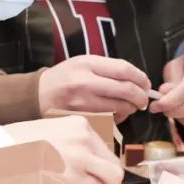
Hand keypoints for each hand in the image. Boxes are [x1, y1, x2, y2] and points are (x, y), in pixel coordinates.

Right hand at [3, 116, 122, 183]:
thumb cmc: (19, 142)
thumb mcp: (52, 131)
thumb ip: (73, 142)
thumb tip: (90, 161)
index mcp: (80, 125)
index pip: (106, 149)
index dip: (102, 166)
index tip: (91, 173)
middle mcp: (84, 139)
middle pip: (114, 167)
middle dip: (108, 183)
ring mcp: (80, 158)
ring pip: (110, 180)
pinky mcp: (72, 176)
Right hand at [36, 55, 150, 123]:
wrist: (37, 95)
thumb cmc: (64, 77)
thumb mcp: (82, 63)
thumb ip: (107, 68)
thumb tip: (138, 79)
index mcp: (87, 64)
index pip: (124, 69)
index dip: (141, 77)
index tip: (146, 83)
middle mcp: (85, 82)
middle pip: (126, 89)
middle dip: (140, 96)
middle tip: (143, 99)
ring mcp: (82, 103)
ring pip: (120, 107)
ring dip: (131, 108)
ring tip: (130, 106)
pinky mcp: (81, 119)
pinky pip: (109, 120)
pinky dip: (118, 118)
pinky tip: (117, 115)